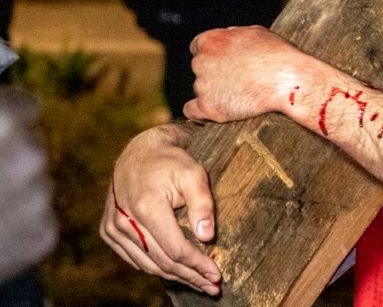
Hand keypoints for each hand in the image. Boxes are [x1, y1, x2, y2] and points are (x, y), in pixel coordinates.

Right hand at [99, 124, 220, 294]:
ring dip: (175, 277)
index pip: (175, 248)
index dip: (197, 264)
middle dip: (190, 276)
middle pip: (162, 261)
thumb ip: (202, 204)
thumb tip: (207, 237)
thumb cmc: (171, 162)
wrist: (139, 153)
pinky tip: (176, 272)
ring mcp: (113, 228)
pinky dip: (156, 267)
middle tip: (213, 287)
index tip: (217, 274)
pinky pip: (135, 259)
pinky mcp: (109, 232)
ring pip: (147, 264)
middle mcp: (124, 221)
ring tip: (200, 284)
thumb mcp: (194, 174)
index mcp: (145, 206)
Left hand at [184, 25, 322, 122]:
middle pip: (200, 69)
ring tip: (243, 95)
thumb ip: (232, 35)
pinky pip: (192, 112)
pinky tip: (214, 111)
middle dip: (215, 73)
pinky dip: (201, 113)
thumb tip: (225, 37)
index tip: (224, 63)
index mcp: (210, 41)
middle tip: (238, 80)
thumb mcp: (255, 33)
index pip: (198, 47)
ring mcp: (203, 86)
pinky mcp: (208, 107)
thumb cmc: (277, 56)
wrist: (288, 81)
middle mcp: (201, 62)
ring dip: (216, 92)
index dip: (212, 55)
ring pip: (202, 90)